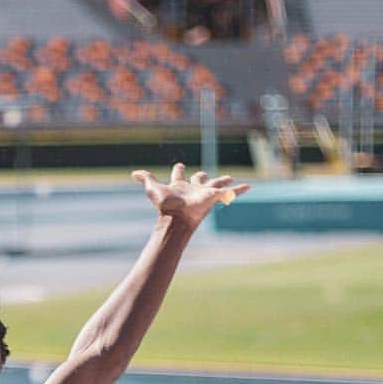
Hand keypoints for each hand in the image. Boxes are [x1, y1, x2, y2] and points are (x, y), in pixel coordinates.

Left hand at [131, 163, 249, 228]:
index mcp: (180, 186)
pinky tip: (249, 187)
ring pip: (217, 184)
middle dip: (202, 176)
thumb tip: (133, 173)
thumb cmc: (164, 205)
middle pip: (199, 179)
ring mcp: (204, 193)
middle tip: (204, 174)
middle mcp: (193, 189)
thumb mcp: (152, 189)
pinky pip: (230, 192)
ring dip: (223, 181)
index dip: (179, 170)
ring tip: (230, 178)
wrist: (176, 218)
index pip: (180, 175)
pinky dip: (239, 189)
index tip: (180, 166)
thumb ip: (145, 179)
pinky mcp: (214, 197)